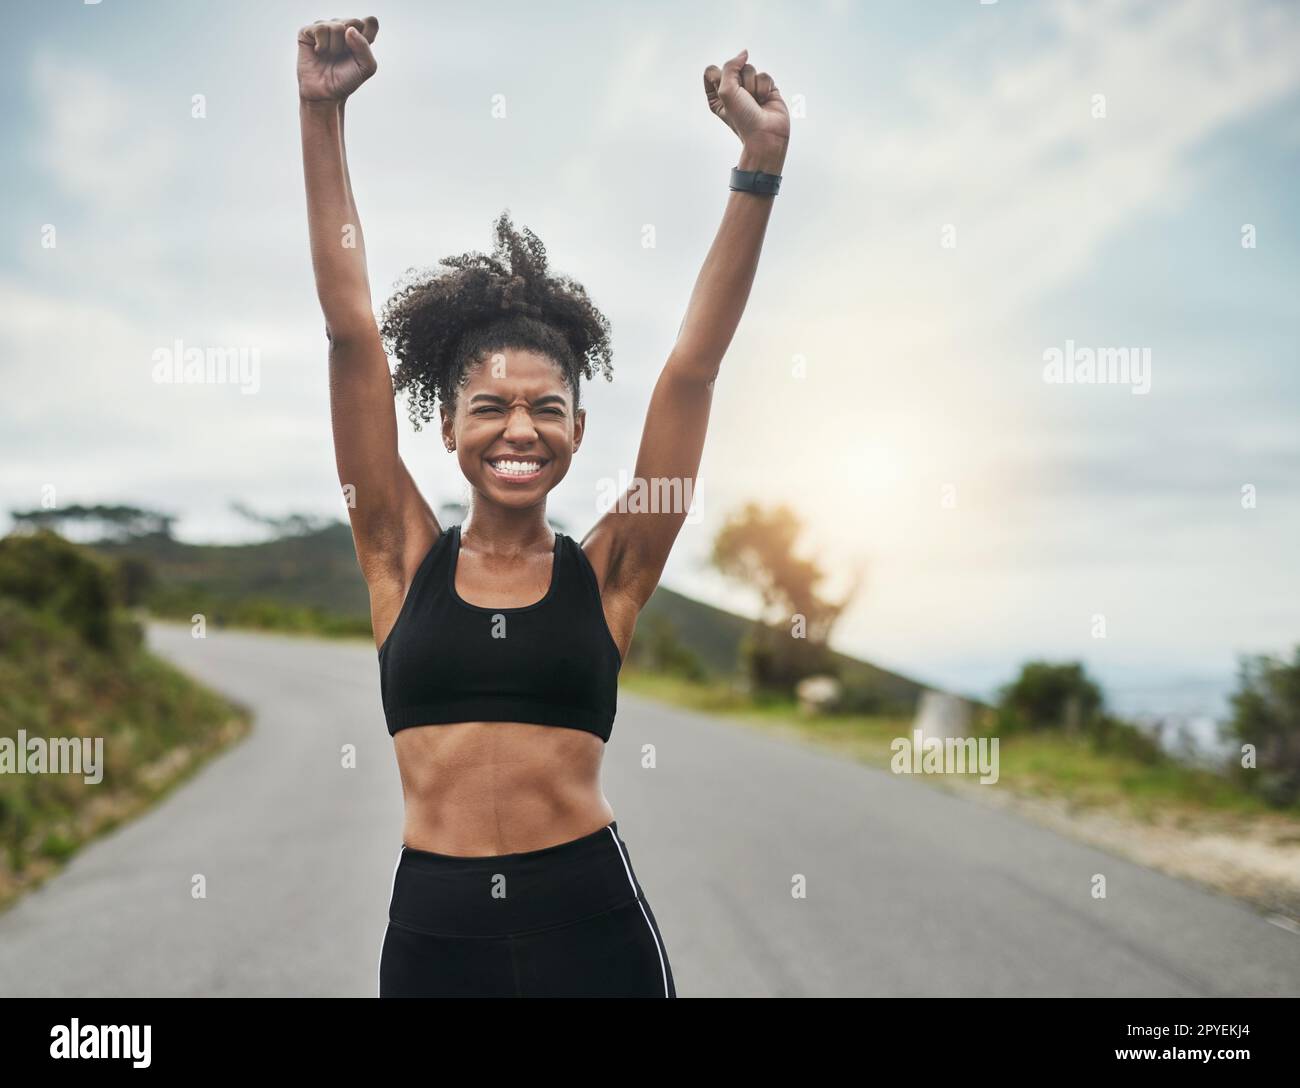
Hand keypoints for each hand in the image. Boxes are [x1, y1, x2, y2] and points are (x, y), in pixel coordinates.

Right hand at [297, 16, 378, 101]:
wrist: (326, 93)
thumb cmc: (346, 80)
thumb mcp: (365, 67)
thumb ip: (365, 48)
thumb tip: (349, 30)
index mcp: (358, 35)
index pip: (370, 22)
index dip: (368, 36)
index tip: (359, 53)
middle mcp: (342, 28)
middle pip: (355, 22)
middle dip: (351, 44)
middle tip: (343, 56)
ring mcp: (325, 28)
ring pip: (337, 26)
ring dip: (336, 48)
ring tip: (331, 56)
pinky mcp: (308, 31)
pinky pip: (321, 29)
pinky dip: (323, 45)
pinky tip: (319, 53)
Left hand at [702, 49, 789, 170]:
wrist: (766, 135)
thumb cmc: (743, 119)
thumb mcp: (726, 90)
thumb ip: (730, 66)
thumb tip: (744, 53)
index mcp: (716, 95)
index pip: (712, 70)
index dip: (719, 79)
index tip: (726, 95)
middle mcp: (732, 91)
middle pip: (733, 67)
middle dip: (740, 83)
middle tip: (744, 100)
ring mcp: (749, 89)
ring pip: (750, 69)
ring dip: (753, 86)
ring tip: (755, 102)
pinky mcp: (765, 88)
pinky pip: (764, 75)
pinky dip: (765, 88)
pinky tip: (765, 101)